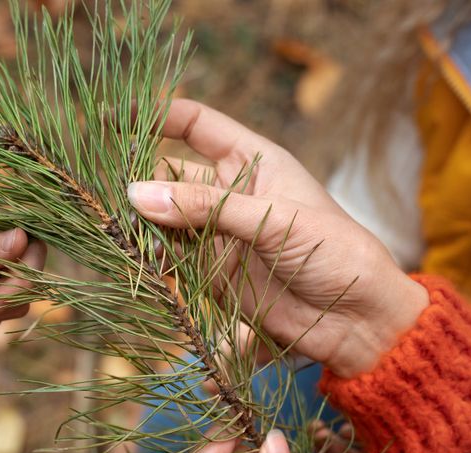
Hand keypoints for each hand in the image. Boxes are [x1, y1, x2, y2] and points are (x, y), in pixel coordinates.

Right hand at [127, 99, 427, 376]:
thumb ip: (206, 209)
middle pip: (170, 176)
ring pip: (166, 222)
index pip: (195, 125)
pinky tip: (140, 266)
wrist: (361, 319)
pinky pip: (174, 263)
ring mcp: (221, 236)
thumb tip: (138, 195)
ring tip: (119, 234)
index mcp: (254, 161)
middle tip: (109, 199)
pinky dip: (155, 263)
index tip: (112, 120)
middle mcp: (232, 194)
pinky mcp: (216, 277)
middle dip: (140, 183)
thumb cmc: (337, 253)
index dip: (154, 116)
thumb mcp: (274, 221)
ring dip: (143, 227)